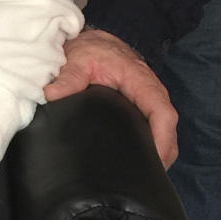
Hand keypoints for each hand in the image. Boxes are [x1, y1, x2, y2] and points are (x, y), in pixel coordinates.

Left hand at [44, 28, 178, 165]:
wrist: (96, 40)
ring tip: (140, 176)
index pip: (163, 114)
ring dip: (158, 152)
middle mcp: (152, 93)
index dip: (162, 140)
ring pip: (163, 132)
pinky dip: (152, 144)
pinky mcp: (142, 107)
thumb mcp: (79, 60)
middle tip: (143, 179)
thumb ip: (68, 77)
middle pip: (168, 130)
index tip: (154, 162)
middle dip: (162, 155)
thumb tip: (52, 95)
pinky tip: (138, 161)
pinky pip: (154, 128)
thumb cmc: (91, 49)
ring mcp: (149, 101)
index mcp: (142, 82)